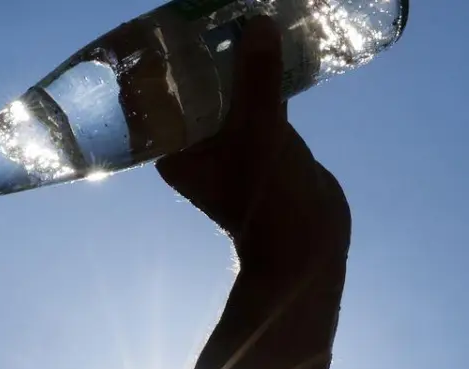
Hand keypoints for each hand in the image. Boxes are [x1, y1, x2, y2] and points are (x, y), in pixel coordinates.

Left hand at [156, 16, 350, 272]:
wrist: (310, 246)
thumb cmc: (268, 199)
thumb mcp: (261, 132)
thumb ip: (258, 79)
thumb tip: (256, 23)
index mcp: (176, 151)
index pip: (158, 95)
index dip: (164, 58)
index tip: (174, 23)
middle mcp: (197, 146)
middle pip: (194, 87)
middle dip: (205, 52)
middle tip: (214, 13)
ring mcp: (231, 145)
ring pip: (230, 91)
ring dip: (240, 62)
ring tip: (247, 19)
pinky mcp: (263, 143)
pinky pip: (259, 100)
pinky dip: (267, 77)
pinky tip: (278, 45)